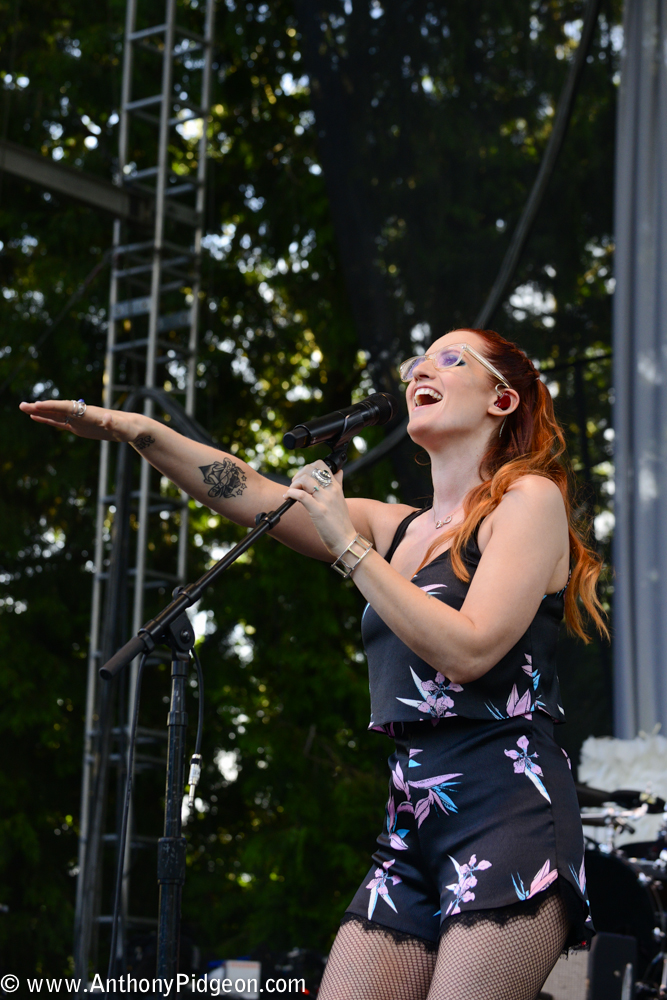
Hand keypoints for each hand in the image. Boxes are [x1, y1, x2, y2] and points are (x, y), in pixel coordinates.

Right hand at [19, 398, 137, 442]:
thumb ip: (114, 423)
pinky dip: (48, 419)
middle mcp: (81, 413)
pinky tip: (36, 418)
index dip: (53, 407)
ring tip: (24, 409)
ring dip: (40, 412)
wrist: (132, 427)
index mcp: (89, 413)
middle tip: (22, 405)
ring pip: (56, 414)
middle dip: (40, 407)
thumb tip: (106, 417)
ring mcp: (78, 419)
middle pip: (57, 409)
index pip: (67, 408)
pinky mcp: (79, 426)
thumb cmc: (128, 428)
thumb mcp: (122, 428)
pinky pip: (60, 422)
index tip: (38, 405)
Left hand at [282, 460, 356, 557]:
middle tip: (295, 486)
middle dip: (298, 475)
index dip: (308, 467)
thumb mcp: (341, 499)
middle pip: (310, 469)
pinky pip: (301, 495)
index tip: (303, 478)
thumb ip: (338, 484)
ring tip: (291, 493)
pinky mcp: (318, 511)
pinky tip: (288, 497)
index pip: (321, 464)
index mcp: (336, 486)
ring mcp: (325, 500)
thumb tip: (339, 471)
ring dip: (294, 484)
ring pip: (305, 480)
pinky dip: (291, 493)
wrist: (345, 540)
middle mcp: (331, 490)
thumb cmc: (341, 522)